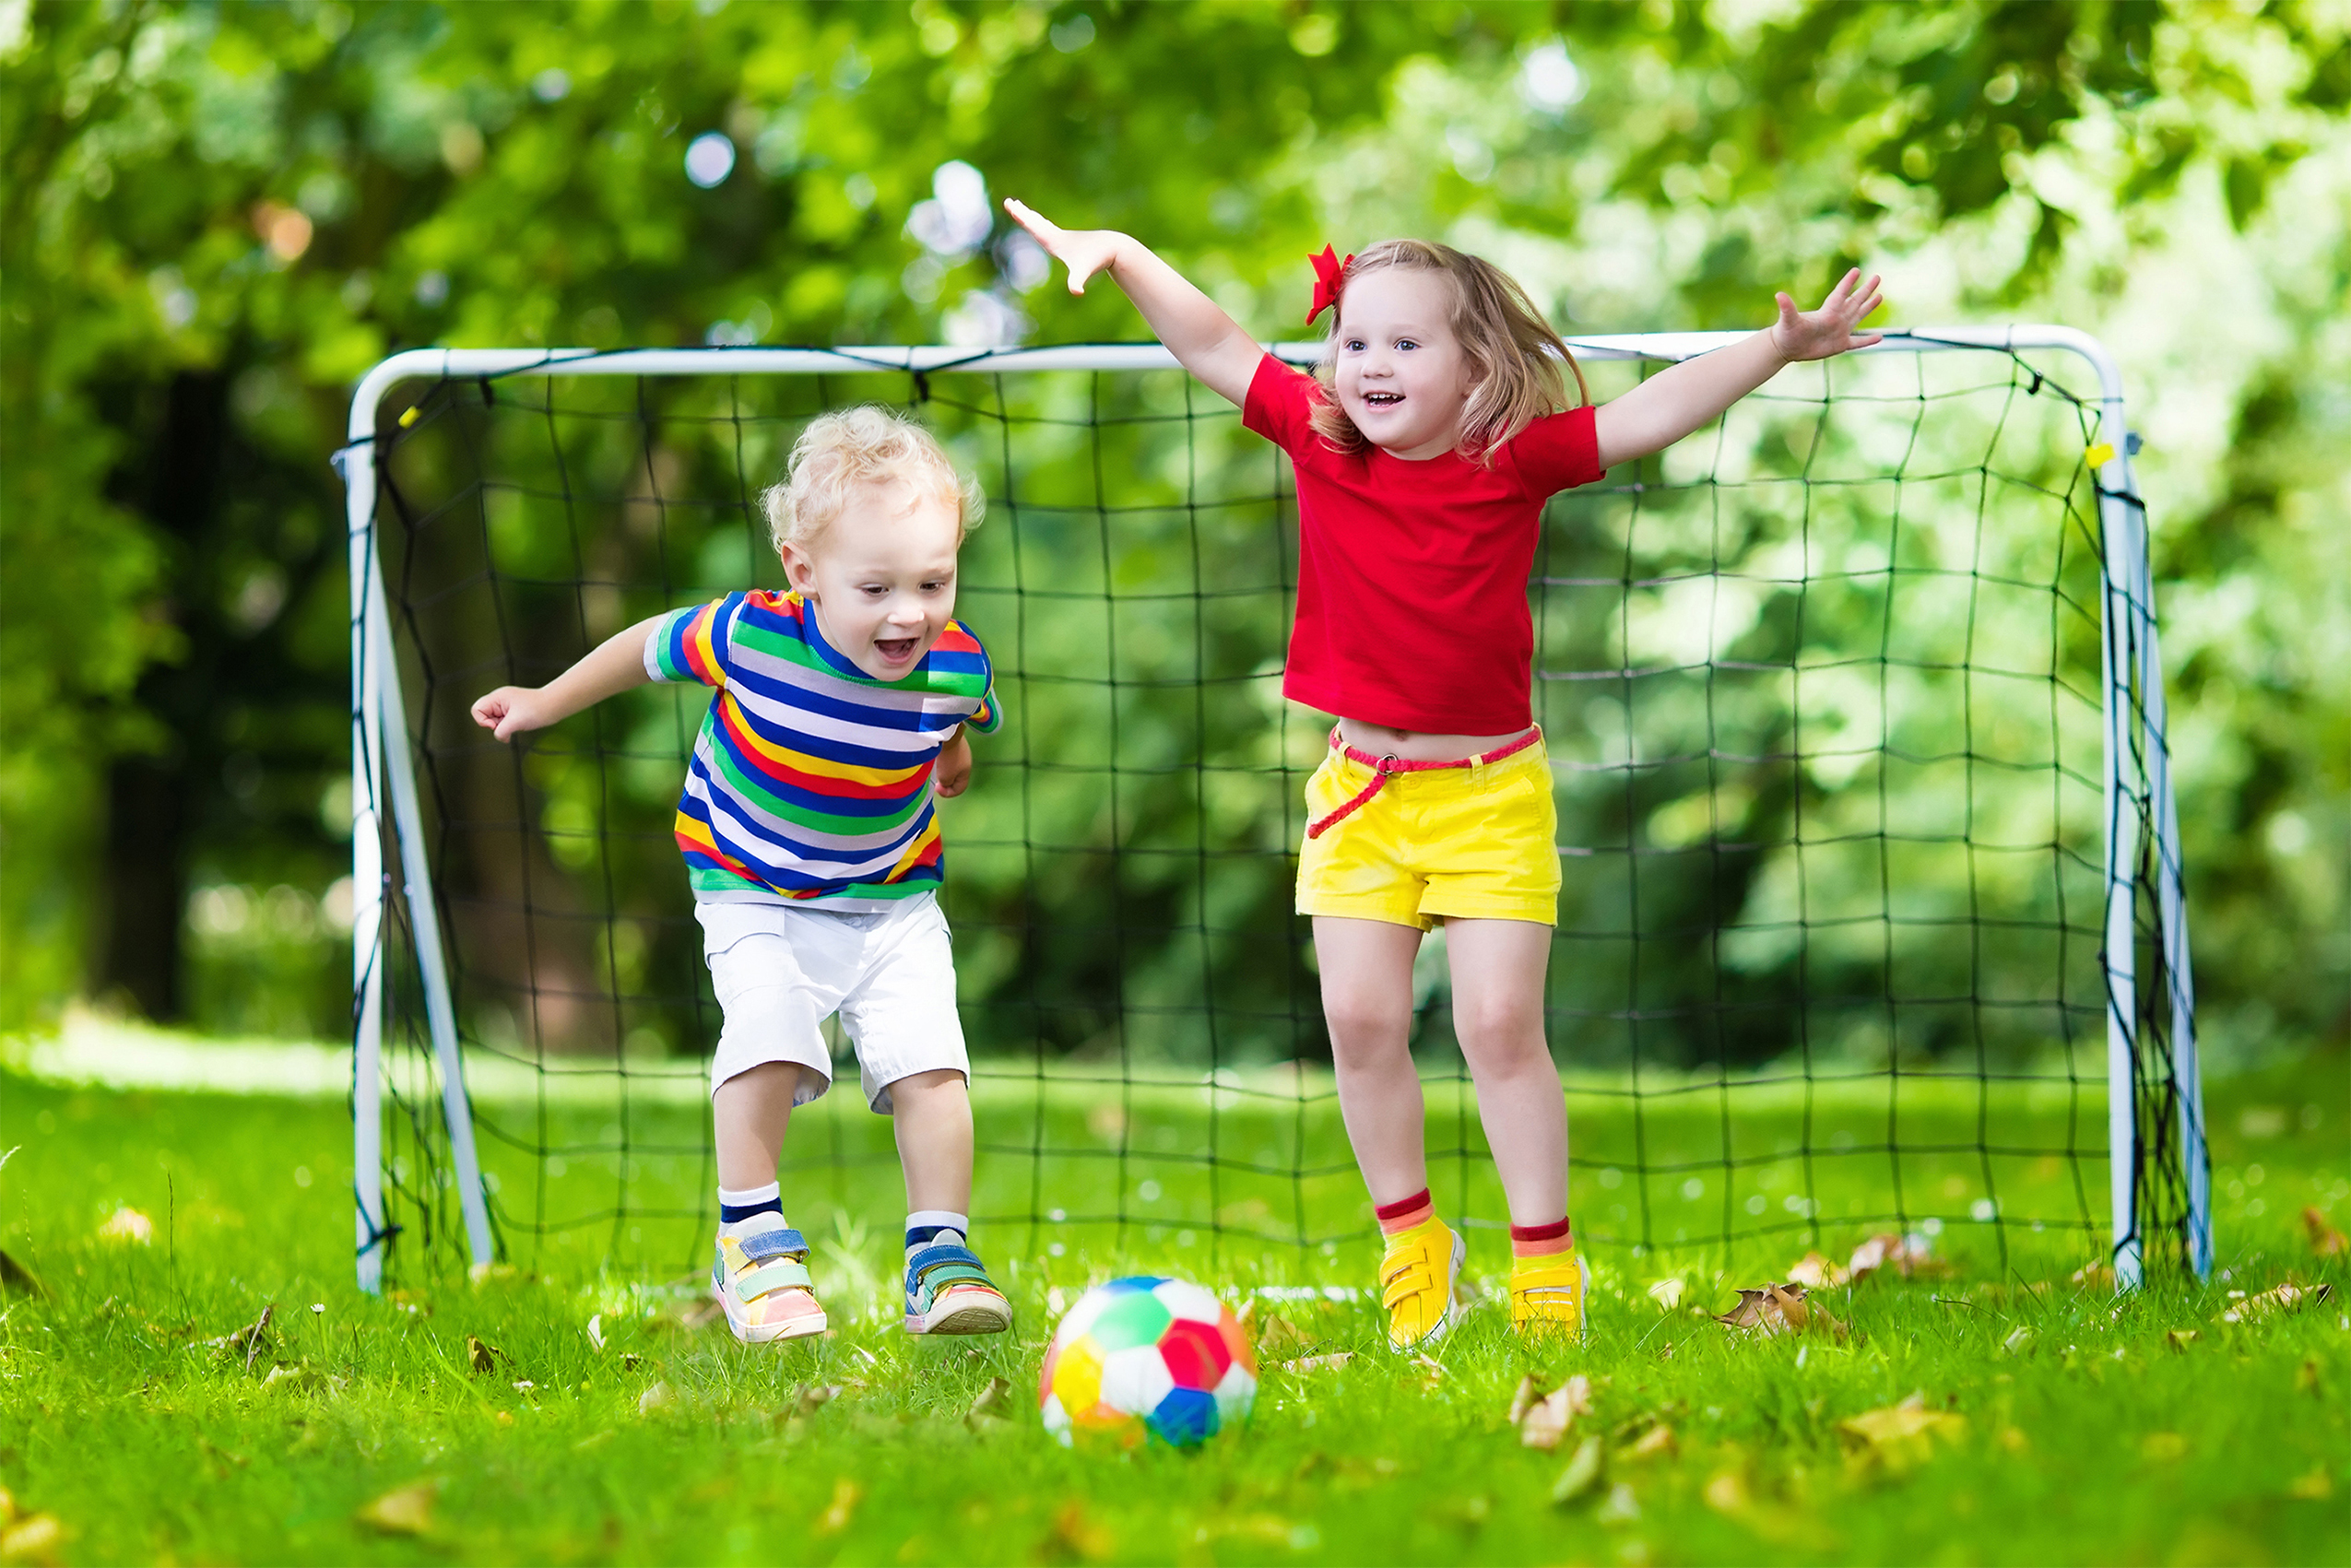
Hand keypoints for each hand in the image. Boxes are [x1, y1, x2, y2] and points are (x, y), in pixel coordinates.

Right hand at [471, 685, 556, 742]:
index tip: (497, 724)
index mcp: (497, 697)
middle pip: (484, 715)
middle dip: (493, 725)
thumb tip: (499, 736)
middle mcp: (500, 699)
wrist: (555, 705)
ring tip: (516, 726)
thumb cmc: (537, 709)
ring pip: (494, 720)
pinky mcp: (514, 712)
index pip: (477, 709)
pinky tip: (517, 728)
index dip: (483, 720)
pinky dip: (508, 728)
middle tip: (508, 726)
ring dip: (502, 728)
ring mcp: (507, 705)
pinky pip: (503, 722)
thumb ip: (501, 731)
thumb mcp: (515, 722)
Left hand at [934, 729, 972, 798]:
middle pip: (955, 777)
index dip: (948, 793)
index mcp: (966, 771)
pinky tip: (935, 757)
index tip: (937, 788)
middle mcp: (965, 761)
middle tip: (936, 780)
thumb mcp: (946, 776)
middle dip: (945, 781)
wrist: (945, 732)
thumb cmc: (947, 755)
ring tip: (934, 768)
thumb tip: (944, 783)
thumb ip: (946, 784)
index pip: (960, 789)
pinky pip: (947, 756)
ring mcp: (959, 751)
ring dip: (942, 770)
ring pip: (951, 766)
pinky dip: (940, 760)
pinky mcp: (952, 743)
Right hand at [1003, 198, 1123, 295]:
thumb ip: (1077, 281)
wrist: (1114, 247)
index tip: (1010, 205)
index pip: (1034, 227)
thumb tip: (1077, 292)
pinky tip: (1041, 224)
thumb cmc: (1097, 259)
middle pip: (1035, 222)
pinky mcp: (1069, 241)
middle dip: (1021, 213)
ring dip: (1030, 217)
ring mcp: (1063, 238)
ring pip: (1042, 225)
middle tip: (1009, 202)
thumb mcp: (1084, 271)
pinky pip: (1050, 230)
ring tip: (1020, 208)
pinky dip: (1041, 224)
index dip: (1021, 217)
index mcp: (1055, 240)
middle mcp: (1057, 236)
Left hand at [1769, 268, 1885, 361]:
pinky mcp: (1840, 345)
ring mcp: (1839, 331)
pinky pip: (1858, 342)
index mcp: (1827, 312)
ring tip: (1880, 296)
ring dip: (1869, 307)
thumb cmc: (1786, 332)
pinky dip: (1868, 341)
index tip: (1857, 270)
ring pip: (1858, 316)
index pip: (1840, 294)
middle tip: (1877, 277)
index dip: (1848, 282)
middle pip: (1855, 301)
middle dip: (1866, 290)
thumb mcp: (1788, 320)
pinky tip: (1880, 338)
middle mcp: (1836, 318)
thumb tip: (1779, 295)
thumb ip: (1787, 308)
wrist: (1785, 347)